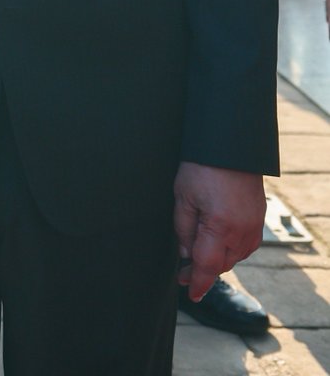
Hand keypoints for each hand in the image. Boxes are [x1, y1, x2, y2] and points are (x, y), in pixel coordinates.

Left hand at [173, 162, 265, 301]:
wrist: (230, 147)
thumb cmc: (202, 168)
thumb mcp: (183, 196)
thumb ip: (183, 228)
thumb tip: (186, 254)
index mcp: (220, 227)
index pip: (207, 266)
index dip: (197, 283)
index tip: (190, 294)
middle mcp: (242, 232)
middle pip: (221, 264)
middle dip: (203, 271)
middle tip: (184, 273)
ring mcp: (254, 227)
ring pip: (234, 257)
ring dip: (217, 260)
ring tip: (198, 258)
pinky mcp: (259, 220)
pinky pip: (245, 245)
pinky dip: (230, 249)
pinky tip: (217, 243)